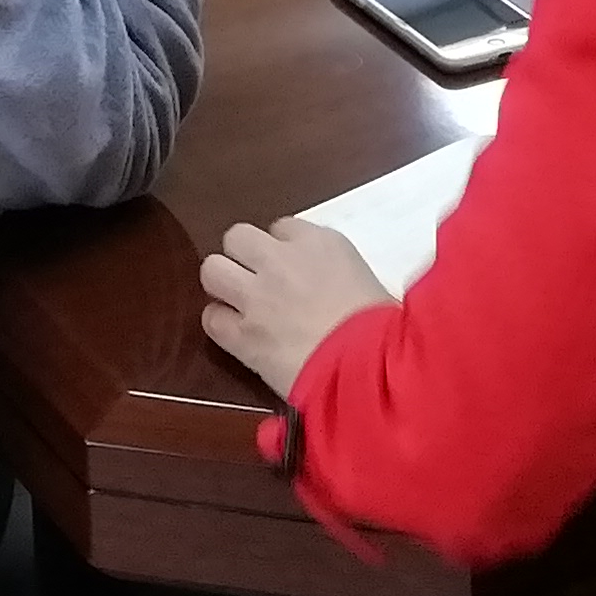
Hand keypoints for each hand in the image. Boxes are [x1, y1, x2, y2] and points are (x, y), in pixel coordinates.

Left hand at [199, 218, 397, 399]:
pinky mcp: (242, 334)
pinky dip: (221, 325)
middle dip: (243, 257)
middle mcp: (281, 260)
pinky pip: (211, 318)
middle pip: (237, 236)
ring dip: (224, 284)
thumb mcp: (366, 280)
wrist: (371, 368)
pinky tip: (238, 335)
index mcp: (319, 242)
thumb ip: (336, 270)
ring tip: (239, 303)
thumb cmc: (384, 329)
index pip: (283, 227)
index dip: (283, 250)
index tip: (292, 270)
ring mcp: (257, 296)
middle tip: (256, 281)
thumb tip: (324, 282)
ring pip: (212, 268)